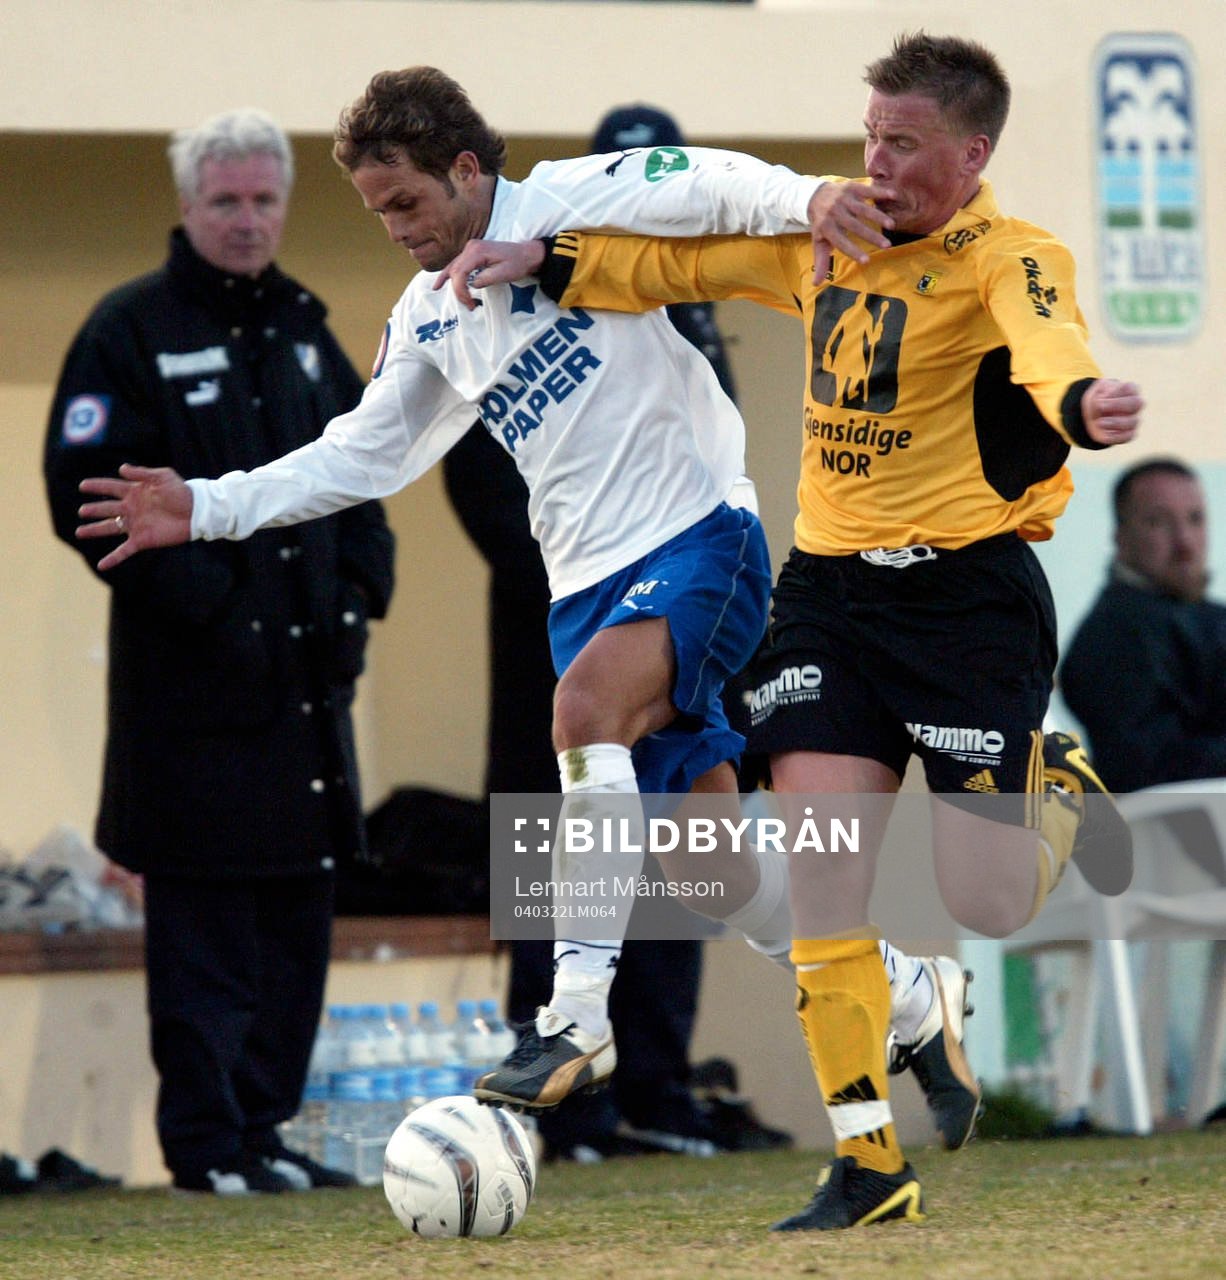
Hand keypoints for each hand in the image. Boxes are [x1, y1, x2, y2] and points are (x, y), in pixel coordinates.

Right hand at [76, 463, 193, 569]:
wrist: (197, 512)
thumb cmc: (181, 492)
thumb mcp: (163, 476)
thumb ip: (142, 472)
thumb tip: (121, 468)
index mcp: (134, 491)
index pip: (110, 488)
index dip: (97, 486)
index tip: (82, 486)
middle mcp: (131, 508)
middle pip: (107, 509)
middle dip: (93, 510)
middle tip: (81, 511)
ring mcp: (136, 525)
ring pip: (110, 528)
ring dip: (95, 530)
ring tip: (79, 532)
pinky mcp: (142, 540)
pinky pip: (124, 550)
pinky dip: (113, 558)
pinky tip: (102, 565)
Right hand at [433, 238, 547, 309]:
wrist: (525, 254)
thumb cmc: (517, 264)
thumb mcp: (505, 273)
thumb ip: (487, 278)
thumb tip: (473, 285)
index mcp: (477, 251)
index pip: (460, 272)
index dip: (460, 290)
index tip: (469, 303)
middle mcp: (470, 247)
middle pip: (455, 271)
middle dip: (458, 290)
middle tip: (469, 305)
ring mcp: (470, 249)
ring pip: (453, 268)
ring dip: (452, 284)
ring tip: (448, 296)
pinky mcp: (472, 253)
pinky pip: (456, 265)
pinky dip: (448, 275)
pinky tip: (438, 284)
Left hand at [806, 180, 894, 283]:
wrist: (815, 196)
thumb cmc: (821, 225)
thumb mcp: (819, 243)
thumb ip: (821, 263)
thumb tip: (816, 284)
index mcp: (826, 228)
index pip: (841, 242)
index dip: (853, 252)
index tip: (866, 261)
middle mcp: (834, 213)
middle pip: (855, 226)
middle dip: (871, 236)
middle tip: (887, 246)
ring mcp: (843, 198)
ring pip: (863, 208)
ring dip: (878, 216)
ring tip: (891, 225)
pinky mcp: (851, 187)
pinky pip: (867, 189)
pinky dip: (880, 192)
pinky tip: (893, 196)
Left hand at [1081, 378, 1142, 445]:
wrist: (1094, 415)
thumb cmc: (1099, 400)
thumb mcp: (1096, 393)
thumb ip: (1100, 394)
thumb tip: (1101, 403)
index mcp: (1131, 390)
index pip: (1130, 388)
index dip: (1115, 392)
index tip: (1101, 397)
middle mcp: (1136, 404)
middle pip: (1137, 403)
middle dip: (1117, 405)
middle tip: (1100, 406)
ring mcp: (1134, 419)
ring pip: (1133, 421)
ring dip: (1116, 422)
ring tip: (1100, 422)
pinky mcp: (1129, 433)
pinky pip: (1128, 436)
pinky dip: (1116, 437)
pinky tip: (1104, 435)